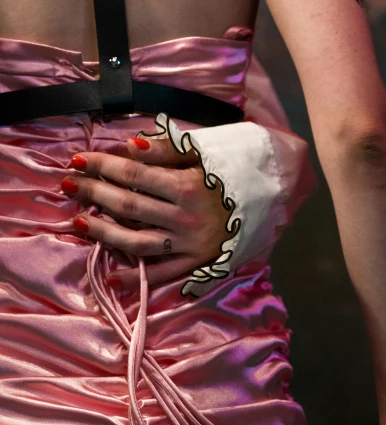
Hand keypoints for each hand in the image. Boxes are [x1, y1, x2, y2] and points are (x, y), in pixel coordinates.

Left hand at [61, 136, 228, 288]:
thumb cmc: (239, 165)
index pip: (134, 174)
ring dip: (105, 233)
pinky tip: (113, 276)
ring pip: (138, 241)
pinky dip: (138, 277)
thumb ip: (167, 150)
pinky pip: (164, 273)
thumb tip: (129, 147)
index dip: (102, 165)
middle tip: (68, 184)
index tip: (78, 160)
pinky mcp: (199, 263)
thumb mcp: (206, 150)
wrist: (279, 191)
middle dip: (94, 193)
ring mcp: (191, 244)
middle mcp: (186, 217)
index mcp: (188, 185)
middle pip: (129, 205)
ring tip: (79, 221)